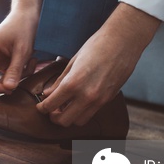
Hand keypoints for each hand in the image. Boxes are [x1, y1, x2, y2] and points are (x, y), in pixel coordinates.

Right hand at [0, 0, 43, 93]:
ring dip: (8, 80)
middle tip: (19, 82)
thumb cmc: (24, 29)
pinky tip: (26, 66)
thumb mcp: (23, 50)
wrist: (26, 16)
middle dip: (1, 84)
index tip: (10, 89)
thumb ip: (15, 70)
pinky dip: (12, 75)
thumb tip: (8, 88)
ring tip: (26, 69)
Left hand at [37, 3, 160, 126]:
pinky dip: (82, 112)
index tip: (40, 106)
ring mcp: (99, 100)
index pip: (51, 105)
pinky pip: (92, 113)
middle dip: (54, 117)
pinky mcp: (109, 99)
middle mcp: (86, 96)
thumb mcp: (72, 62)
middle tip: (51, 110)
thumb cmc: (96, 46)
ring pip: (79, 121)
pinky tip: (78, 102)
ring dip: (69, 117)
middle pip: (64, 121)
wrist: (123, 41)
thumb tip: (47, 94)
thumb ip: (59, 81)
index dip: (42, 108)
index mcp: (73, 83)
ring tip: (65, 108)